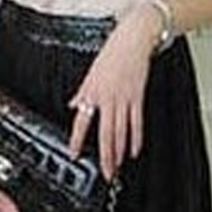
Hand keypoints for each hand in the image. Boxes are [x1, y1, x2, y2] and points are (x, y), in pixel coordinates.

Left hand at [66, 2, 161, 180]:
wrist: (133, 40)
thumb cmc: (113, 52)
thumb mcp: (91, 72)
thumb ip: (83, 92)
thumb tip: (74, 104)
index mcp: (93, 92)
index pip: (82, 120)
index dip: (76, 139)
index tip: (73, 153)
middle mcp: (108, 98)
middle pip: (105, 133)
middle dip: (105, 155)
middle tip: (105, 171)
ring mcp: (124, 99)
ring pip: (121, 131)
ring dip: (119, 152)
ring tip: (117, 166)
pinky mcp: (138, 97)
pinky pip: (137, 122)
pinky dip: (136, 138)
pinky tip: (135, 150)